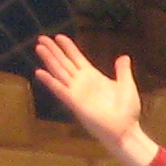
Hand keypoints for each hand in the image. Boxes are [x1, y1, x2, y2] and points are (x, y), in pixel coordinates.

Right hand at [33, 33, 151, 165]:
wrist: (125, 129)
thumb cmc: (127, 111)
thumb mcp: (126, 85)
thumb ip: (122, 71)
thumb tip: (124, 57)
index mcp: (93, 77)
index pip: (77, 58)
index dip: (68, 47)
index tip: (58, 36)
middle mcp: (82, 83)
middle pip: (64, 63)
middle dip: (53, 50)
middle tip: (41, 38)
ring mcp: (77, 92)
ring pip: (59, 72)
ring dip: (49, 60)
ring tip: (39, 48)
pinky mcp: (74, 103)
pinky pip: (60, 90)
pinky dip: (50, 81)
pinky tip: (39, 72)